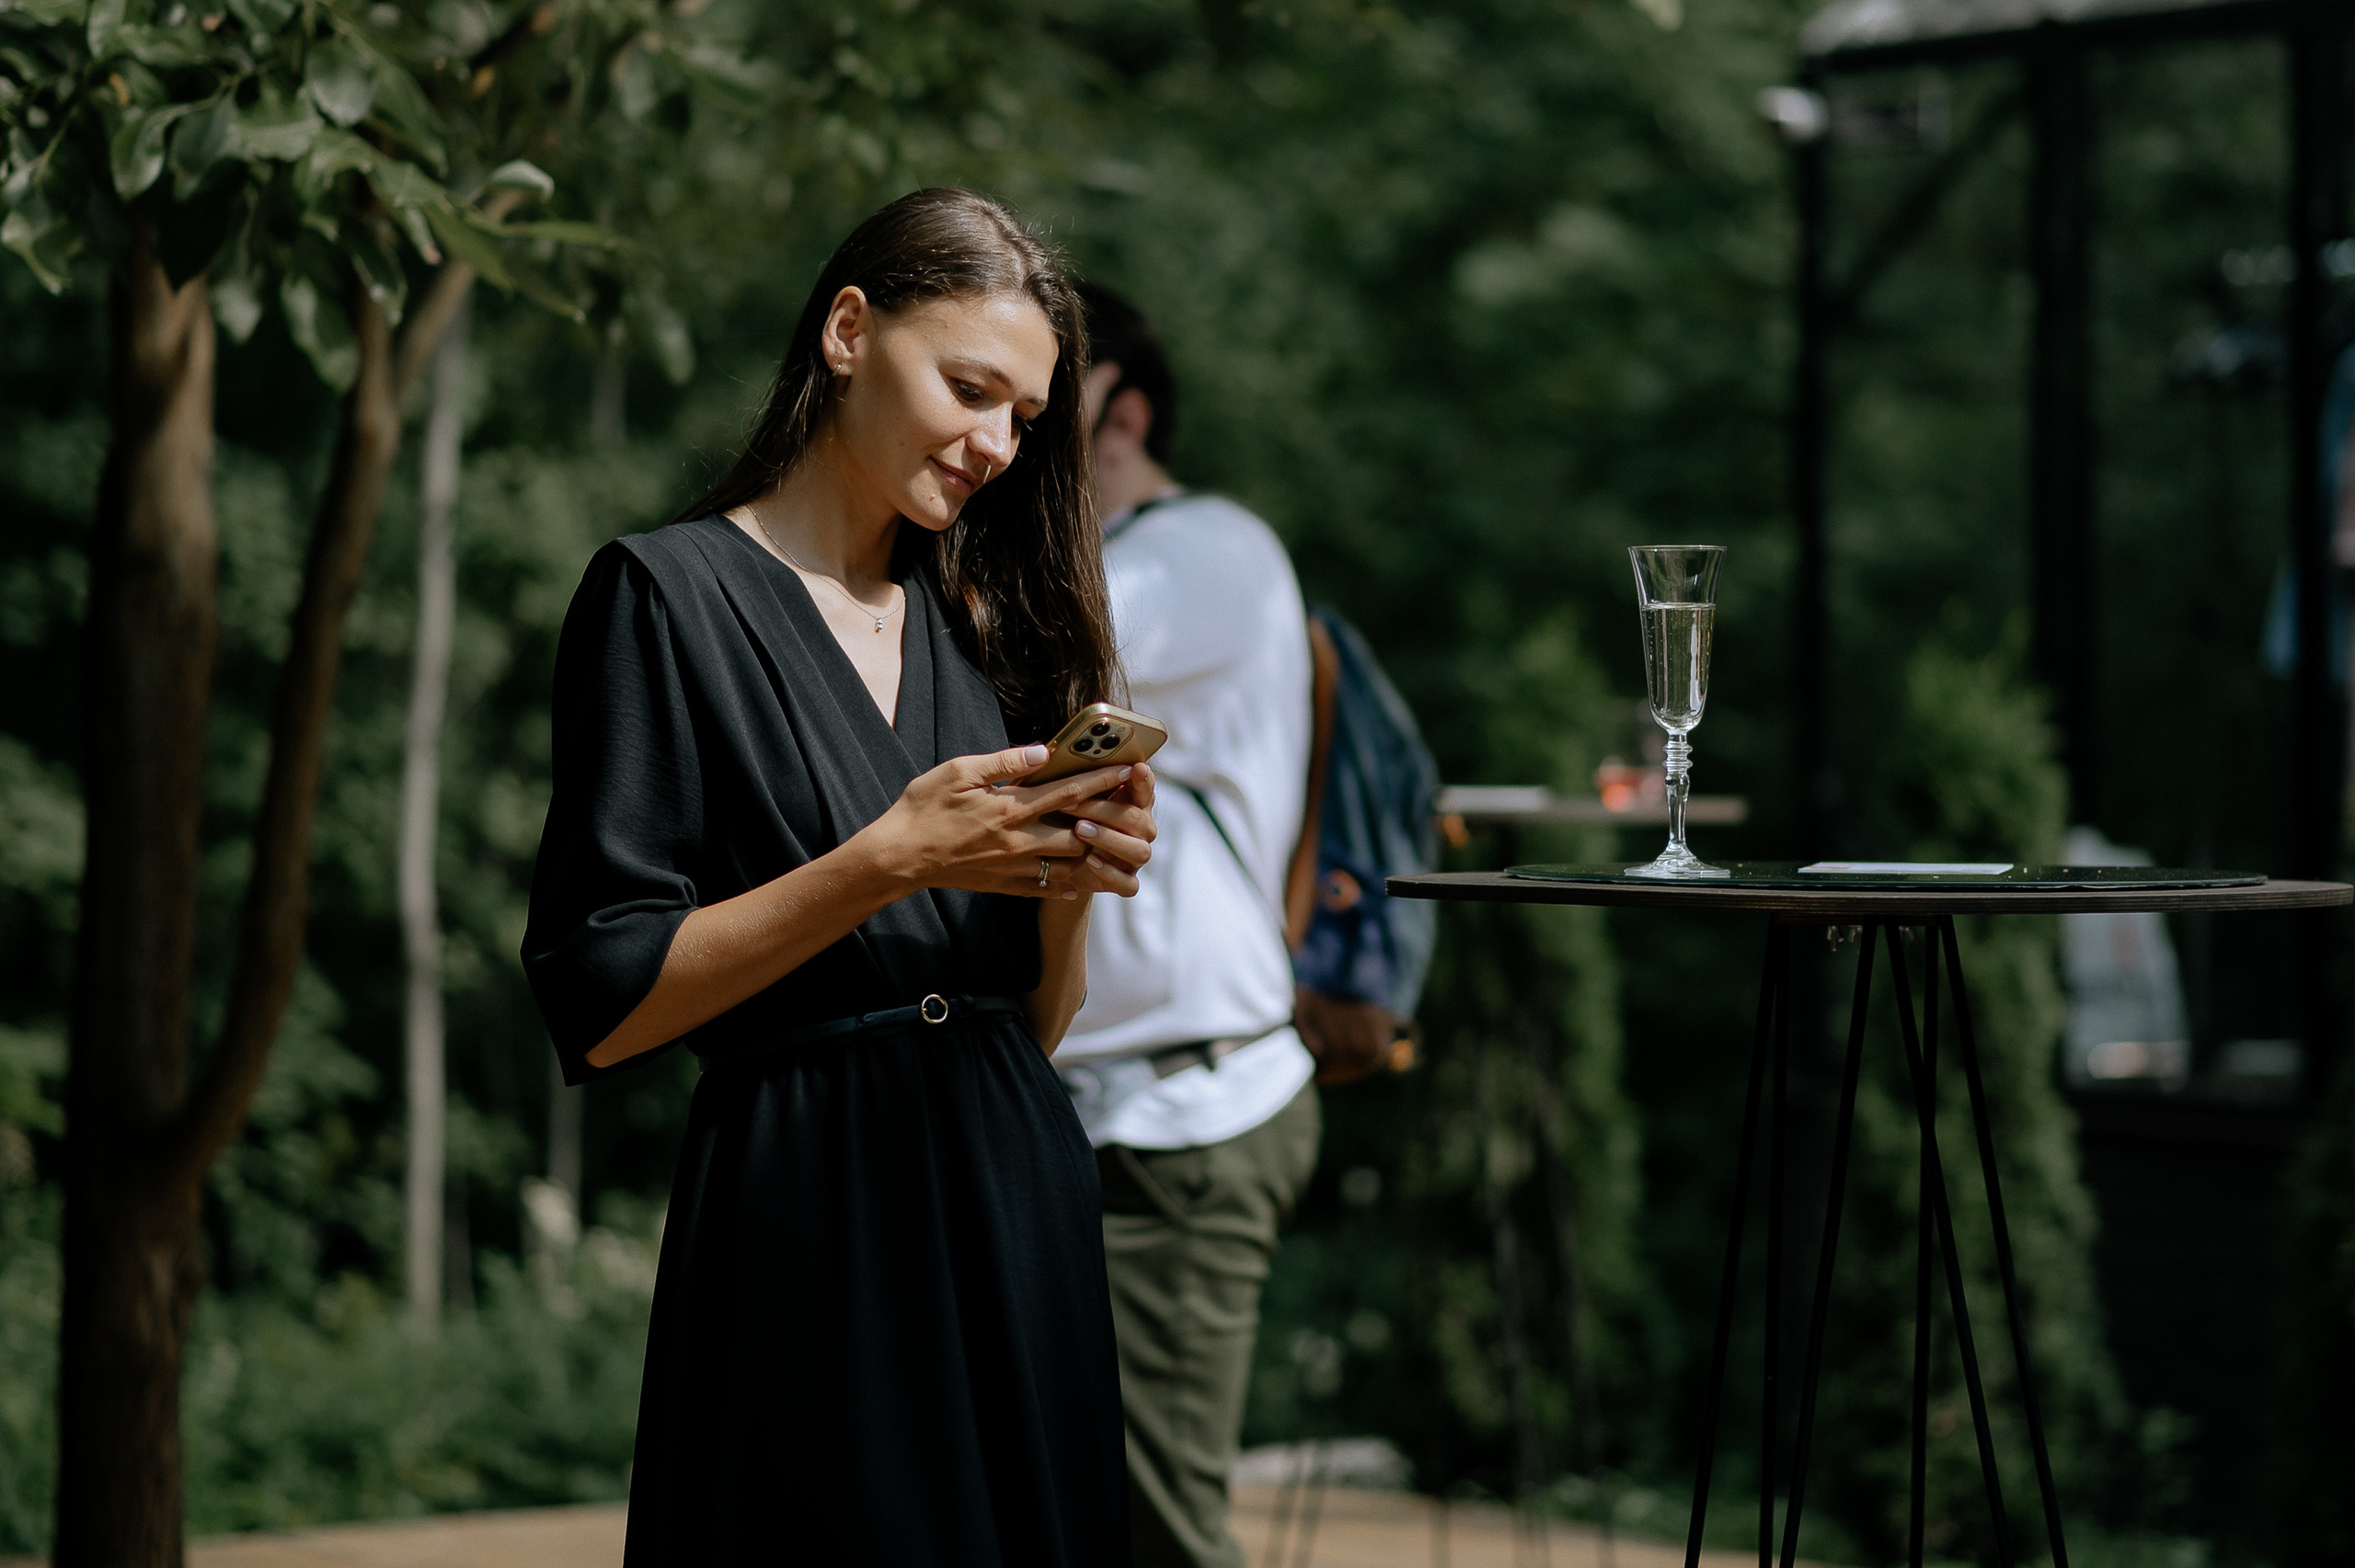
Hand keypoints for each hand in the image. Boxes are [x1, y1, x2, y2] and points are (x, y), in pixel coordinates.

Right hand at [861, 745, 1154, 898]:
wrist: (898, 857)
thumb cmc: (924, 807)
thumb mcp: (960, 771)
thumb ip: (1004, 762)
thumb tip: (1043, 751)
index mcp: (1011, 807)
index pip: (1068, 791)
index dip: (1101, 780)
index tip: (1126, 770)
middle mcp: (1020, 840)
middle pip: (1080, 831)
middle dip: (1108, 819)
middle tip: (1131, 809)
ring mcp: (1014, 867)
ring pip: (1070, 863)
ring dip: (1096, 853)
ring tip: (1116, 843)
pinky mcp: (1005, 885)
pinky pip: (1047, 889)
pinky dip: (1070, 884)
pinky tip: (1084, 880)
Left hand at [1058, 760, 1156, 897]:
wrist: (1064, 863)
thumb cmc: (1068, 819)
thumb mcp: (1071, 798)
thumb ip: (1075, 780)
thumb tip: (1047, 753)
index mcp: (1133, 803)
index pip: (1145, 787)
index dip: (1143, 779)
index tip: (1136, 767)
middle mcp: (1141, 830)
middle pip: (1137, 819)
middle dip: (1106, 810)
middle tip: (1075, 804)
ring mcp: (1135, 857)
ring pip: (1138, 851)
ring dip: (1109, 839)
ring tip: (1080, 830)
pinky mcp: (1126, 881)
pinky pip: (1128, 883)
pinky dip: (1109, 873)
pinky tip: (1089, 861)